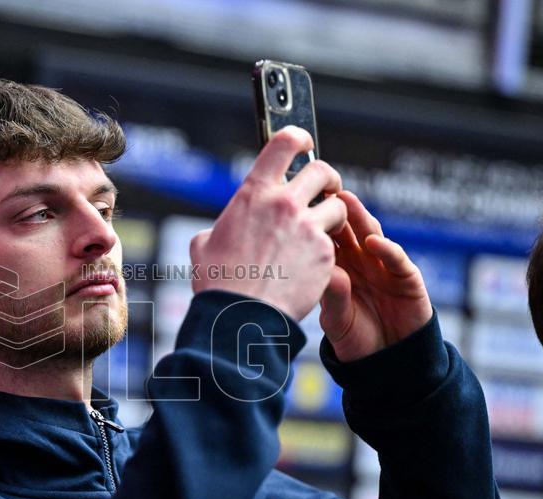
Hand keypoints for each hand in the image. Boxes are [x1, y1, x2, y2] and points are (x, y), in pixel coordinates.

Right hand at [190, 127, 346, 320]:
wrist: (240, 315)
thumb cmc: (218, 283)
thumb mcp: (204, 245)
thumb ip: (221, 227)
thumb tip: (220, 229)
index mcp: (254, 194)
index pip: (285, 143)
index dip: (299, 138)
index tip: (304, 144)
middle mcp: (284, 203)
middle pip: (323, 170)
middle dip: (327, 180)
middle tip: (324, 192)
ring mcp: (308, 228)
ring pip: (338, 206)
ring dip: (333, 216)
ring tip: (323, 231)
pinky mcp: (325, 254)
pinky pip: (335, 242)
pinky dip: (328, 251)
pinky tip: (314, 264)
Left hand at [319, 191, 432, 361]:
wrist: (385, 363)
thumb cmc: (354, 337)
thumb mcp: (333, 317)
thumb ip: (328, 294)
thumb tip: (317, 269)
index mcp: (340, 266)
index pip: (326, 236)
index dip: (315, 220)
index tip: (297, 203)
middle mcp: (362, 261)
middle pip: (348, 229)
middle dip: (335, 209)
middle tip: (320, 189)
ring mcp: (385, 267)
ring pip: (372, 235)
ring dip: (360, 218)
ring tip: (344, 200)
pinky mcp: (407, 279)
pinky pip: (397, 260)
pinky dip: (387, 249)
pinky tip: (373, 240)